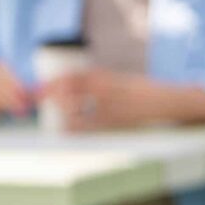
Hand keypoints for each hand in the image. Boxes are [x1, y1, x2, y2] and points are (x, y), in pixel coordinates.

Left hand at [38, 68, 161, 131]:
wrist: (166, 102)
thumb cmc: (144, 91)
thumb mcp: (121, 79)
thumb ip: (101, 80)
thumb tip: (78, 81)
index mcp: (107, 77)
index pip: (73, 76)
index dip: (54, 81)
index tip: (42, 85)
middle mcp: (106, 90)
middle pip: (69, 89)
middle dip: (50, 93)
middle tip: (38, 97)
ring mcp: (109, 106)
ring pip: (75, 106)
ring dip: (61, 108)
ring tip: (55, 109)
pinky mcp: (114, 121)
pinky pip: (87, 124)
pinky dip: (73, 126)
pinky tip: (65, 128)